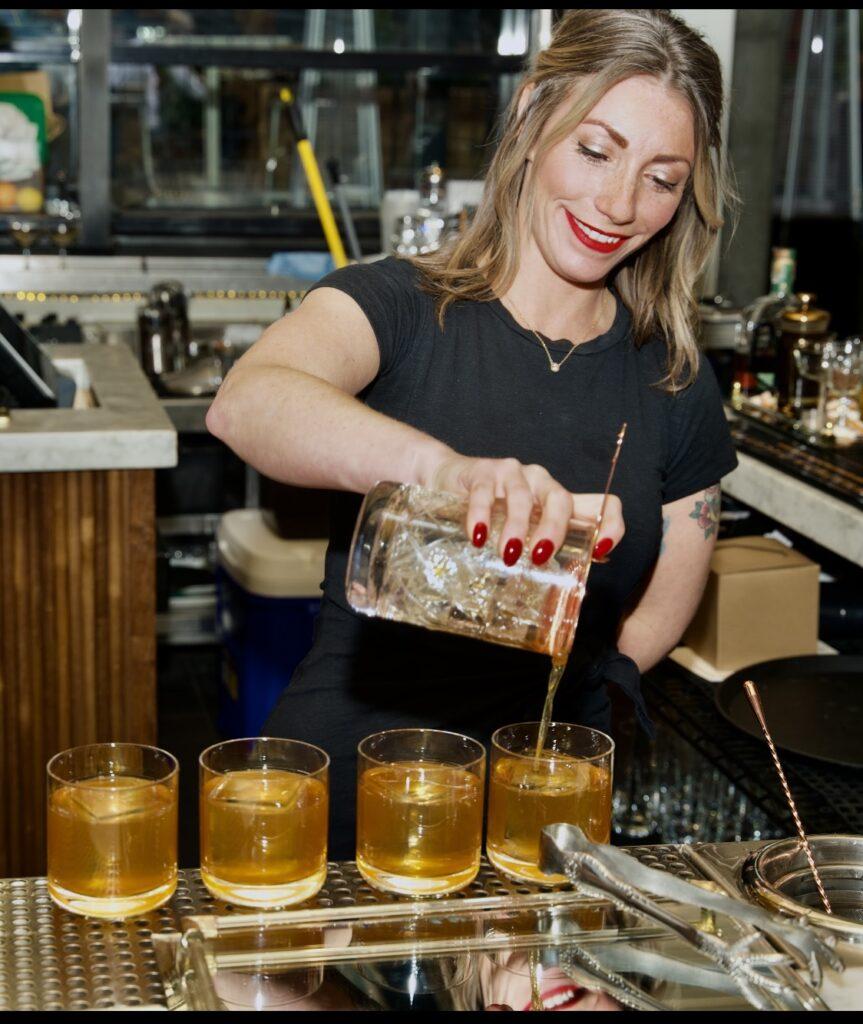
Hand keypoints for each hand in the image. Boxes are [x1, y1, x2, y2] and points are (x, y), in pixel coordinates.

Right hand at [423, 454, 624, 565]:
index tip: (599, 550)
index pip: (600, 503)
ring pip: (522, 498)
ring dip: (517, 528)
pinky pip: (484, 493)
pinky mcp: (483, 471)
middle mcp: (541, 482)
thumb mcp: (519, 527)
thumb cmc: (490, 509)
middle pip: (561, 500)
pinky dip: (481, 516)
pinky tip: (478, 536)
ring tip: (509, 554)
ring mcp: (513, 474)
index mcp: (557, 499)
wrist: (445, 477)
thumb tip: (573, 576)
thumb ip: (541, 546)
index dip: (610, 523)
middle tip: (540, 556)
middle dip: (554, 529)